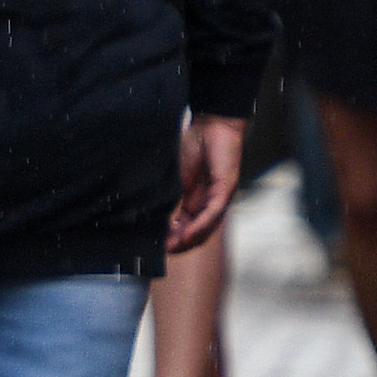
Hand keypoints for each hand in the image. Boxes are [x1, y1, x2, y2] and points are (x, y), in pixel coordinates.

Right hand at [167, 114, 245, 252]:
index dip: (173, 239)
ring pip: (207, 228)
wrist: (212, 124)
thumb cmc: (194, 145)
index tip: (156, 247)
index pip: (186, 228)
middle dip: (180, 245)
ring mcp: (220, 198)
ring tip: (172, 248)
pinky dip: (200, 225)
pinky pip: (214, 213)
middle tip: (163, 252)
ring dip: (190, 241)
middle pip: (198, 234)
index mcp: (195, 201)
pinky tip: (187, 233)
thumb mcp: (175, 176)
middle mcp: (209, 204)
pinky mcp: (226, 189)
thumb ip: (168, 196)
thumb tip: (150, 214)